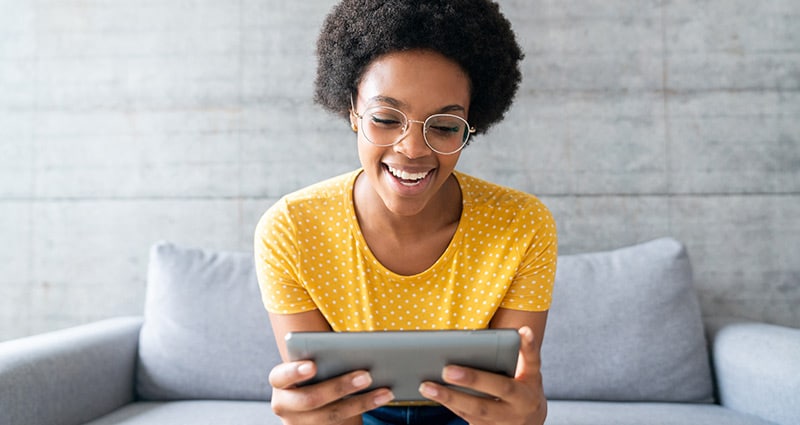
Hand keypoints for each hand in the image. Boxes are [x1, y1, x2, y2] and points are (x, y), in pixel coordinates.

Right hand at [269, 360, 395, 424]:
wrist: (319, 407)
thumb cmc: (320, 377)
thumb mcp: (318, 368)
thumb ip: (325, 359)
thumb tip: (357, 349)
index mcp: (281, 382)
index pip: (280, 375)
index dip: (295, 371)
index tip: (313, 366)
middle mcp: (285, 405)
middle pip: (311, 399)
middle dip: (340, 387)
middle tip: (366, 375)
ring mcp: (300, 424)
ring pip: (331, 415)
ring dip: (362, 402)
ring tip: (385, 390)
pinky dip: (364, 409)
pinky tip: (381, 398)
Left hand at [418, 327, 546, 424]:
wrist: (529, 424)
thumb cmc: (524, 388)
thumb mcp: (528, 372)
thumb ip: (522, 353)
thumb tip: (521, 331)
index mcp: (530, 385)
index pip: (531, 362)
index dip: (528, 347)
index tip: (523, 331)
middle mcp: (520, 405)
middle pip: (498, 390)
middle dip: (472, 379)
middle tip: (447, 370)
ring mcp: (505, 421)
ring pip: (477, 410)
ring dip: (450, 398)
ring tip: (427, 385)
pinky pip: (468, 418)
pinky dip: (451, 405)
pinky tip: (433, 395)